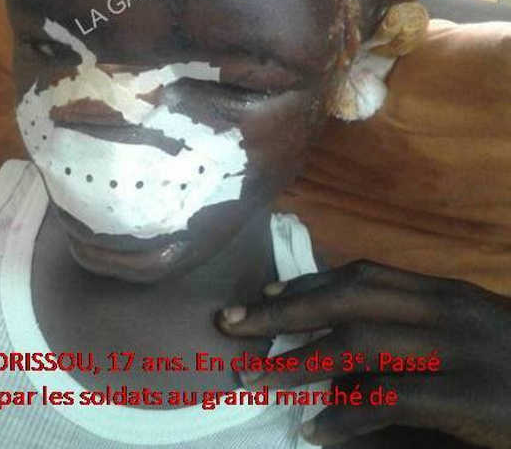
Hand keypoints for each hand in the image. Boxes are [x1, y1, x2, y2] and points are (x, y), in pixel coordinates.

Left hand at [216, 260, 510, 447]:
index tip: (263, 296)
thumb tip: (340, 359)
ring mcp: (458, 351)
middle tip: (231, 323)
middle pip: (346, 300)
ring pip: (360, 344)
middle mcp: (443, 309)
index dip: (307, 283)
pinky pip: (392, 400)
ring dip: (301, 360)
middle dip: (283, 310)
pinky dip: (348, 414)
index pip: (360, 276)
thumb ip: (409, 331)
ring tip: (257, 376)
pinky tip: (316, 428)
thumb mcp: (465, 332)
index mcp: (440, 292)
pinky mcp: (472, 398)